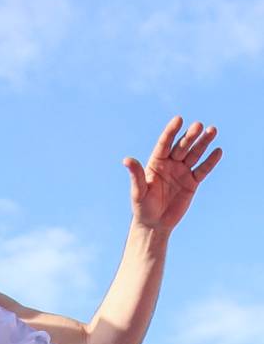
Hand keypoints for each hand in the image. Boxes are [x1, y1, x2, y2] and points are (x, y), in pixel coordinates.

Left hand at [123, 117, 221, 233]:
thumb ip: (136, 175)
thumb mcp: (138, 192)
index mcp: (156, 162)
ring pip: (194, 154)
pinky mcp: (192, 182)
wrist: (155, 224)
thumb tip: (126, 160)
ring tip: (212, 130)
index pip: (164, 143)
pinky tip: (218, 151)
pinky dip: (210, 161)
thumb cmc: (142, 207)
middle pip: (182, 146)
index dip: (171, 132)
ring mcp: (182, 172)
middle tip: (198, 125)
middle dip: (190, 136)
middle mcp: (170, 164)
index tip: (178, 119)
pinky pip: (202, 170)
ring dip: (203, 143)